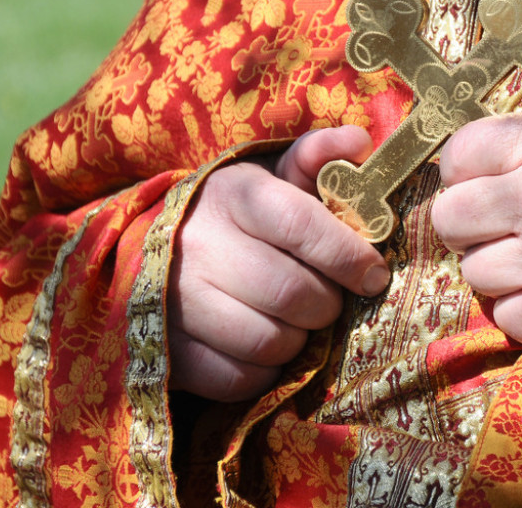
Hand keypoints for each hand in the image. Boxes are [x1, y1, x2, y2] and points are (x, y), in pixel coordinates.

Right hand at [167, 126, 389, 401]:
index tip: (373, 274)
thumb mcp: (269, 177)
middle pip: (293, 293)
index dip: (348, 255)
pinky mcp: (168, 353)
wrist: (148, 251)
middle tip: (328, 299)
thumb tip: (359, 142)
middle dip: (327, 304)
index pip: (302, 225)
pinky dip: (265, 371)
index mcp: (232, 195)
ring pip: (270, 342)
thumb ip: (316, 158)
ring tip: (293, 320)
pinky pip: (240, 380)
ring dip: (297, 339)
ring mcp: (176, 303)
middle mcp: (198, 246)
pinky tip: (264, 345)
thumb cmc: (234, 215)